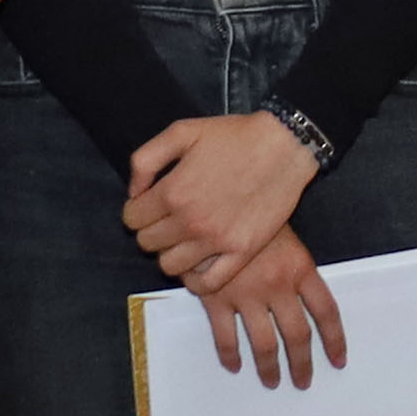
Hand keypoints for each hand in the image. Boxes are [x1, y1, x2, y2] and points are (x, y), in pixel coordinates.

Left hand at [124, 110, 316, 284]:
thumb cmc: (234, 136)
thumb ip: (146, 160)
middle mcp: (190, 221)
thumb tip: (134, 192)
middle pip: (147, 243)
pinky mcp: (241, 252)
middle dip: (152, 229)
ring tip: (184, 238)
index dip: (137, 209)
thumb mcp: (181, 132)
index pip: (131, 219)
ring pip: (169, 266)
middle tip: (169, 218)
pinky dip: (195, 278)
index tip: (150, 204)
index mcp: (172, 192)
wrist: (284, 146)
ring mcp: (216, 241)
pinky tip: (199, 261)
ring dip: (171, 252)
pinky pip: (206, 283)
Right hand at [187, 226, 348, 387]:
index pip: (326, 312)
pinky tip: (234, 365)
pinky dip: (230, 355)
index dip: (335, 340)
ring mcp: (247, 294)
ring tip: (272, 381)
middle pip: (298, 335)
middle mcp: (278, 286)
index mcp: (300, 269)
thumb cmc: (249, 213)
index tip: (338, 360)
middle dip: (302, 363)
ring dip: (269, 368)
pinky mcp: (217, 298)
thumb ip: (295, 268)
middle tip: (303, 381)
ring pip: (265, 343)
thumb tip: (305, 299)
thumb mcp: (284, 234)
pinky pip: (226, 336)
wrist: (212, 203)